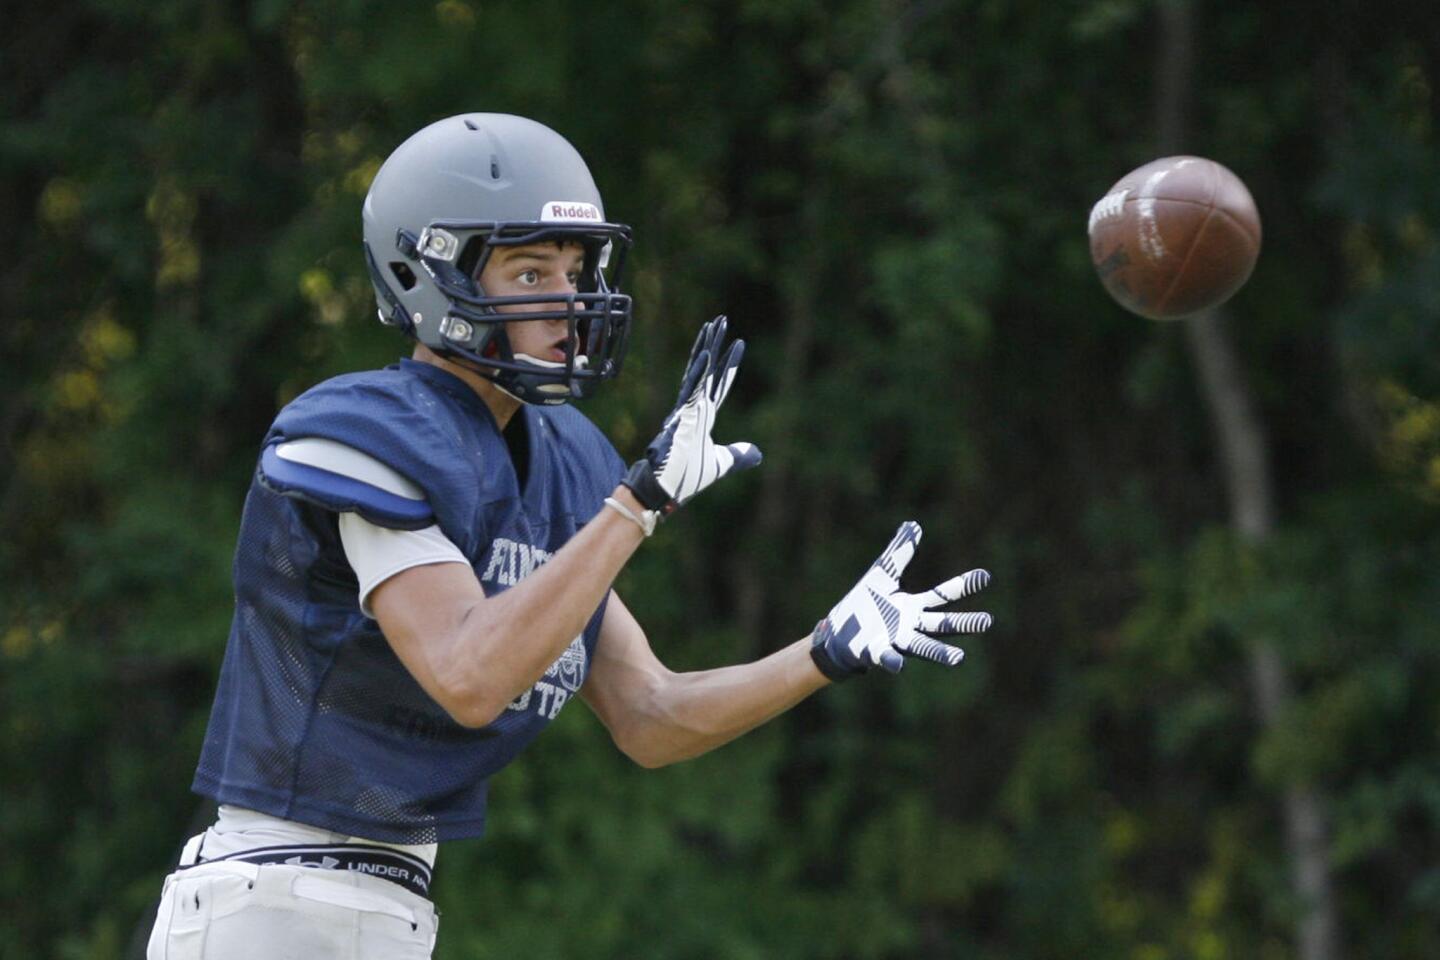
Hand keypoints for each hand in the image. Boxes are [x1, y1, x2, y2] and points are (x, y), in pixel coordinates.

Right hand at [622, 316, 761, 518]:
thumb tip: (757, 453)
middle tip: (722, 321)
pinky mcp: (681, 417)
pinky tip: (706, 354)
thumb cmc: (685, 476)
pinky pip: (692, 390)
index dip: (729, 366)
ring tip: (715, 325)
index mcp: (702, 416)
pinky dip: (699, 373)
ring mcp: (687, 409)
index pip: (719, 384)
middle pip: (708, 369)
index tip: (738, 345)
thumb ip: (737, 456)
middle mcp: (694, 408)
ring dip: (708, 347)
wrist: (664, 489)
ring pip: (700, 372)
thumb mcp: (721, 464)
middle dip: (715, 344)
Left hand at [810, 521, 992, 679]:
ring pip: (922, 646)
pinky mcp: (875, 651)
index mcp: (913, 606)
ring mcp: (895, 640)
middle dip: (964, 623)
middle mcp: (910, 625)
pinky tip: (900, 665)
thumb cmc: (865, 605)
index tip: (985, 576)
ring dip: (940, 652)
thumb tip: (914, 525)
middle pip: (941, 624)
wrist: (839, 633)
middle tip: (988, 621)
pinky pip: (886, 657)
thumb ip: (898, 553)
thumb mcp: (881, 574)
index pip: (943, 595)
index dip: (963, 586)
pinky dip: (892, 660)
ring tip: (959, 658)